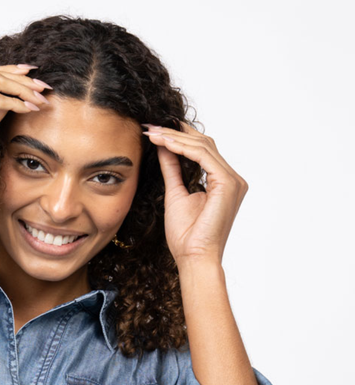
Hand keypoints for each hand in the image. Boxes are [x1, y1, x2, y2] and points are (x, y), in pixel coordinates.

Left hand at [143, 122, 247, 267]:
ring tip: (153, 134)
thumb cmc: (187, 236)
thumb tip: (164, 147)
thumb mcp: (175, 194)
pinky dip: (183, 147)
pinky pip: (203, 156)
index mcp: (222, 181)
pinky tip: (165, 143)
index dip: (179, 138)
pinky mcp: (227, 183)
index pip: (202, 150)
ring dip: (175, 138)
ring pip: (203, 146)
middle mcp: (231, 178)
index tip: (155, 132)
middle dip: (175, 133)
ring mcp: (232, 180)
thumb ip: (173, 169)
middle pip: (204, 144)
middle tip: (151, 127)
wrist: (194, 258)